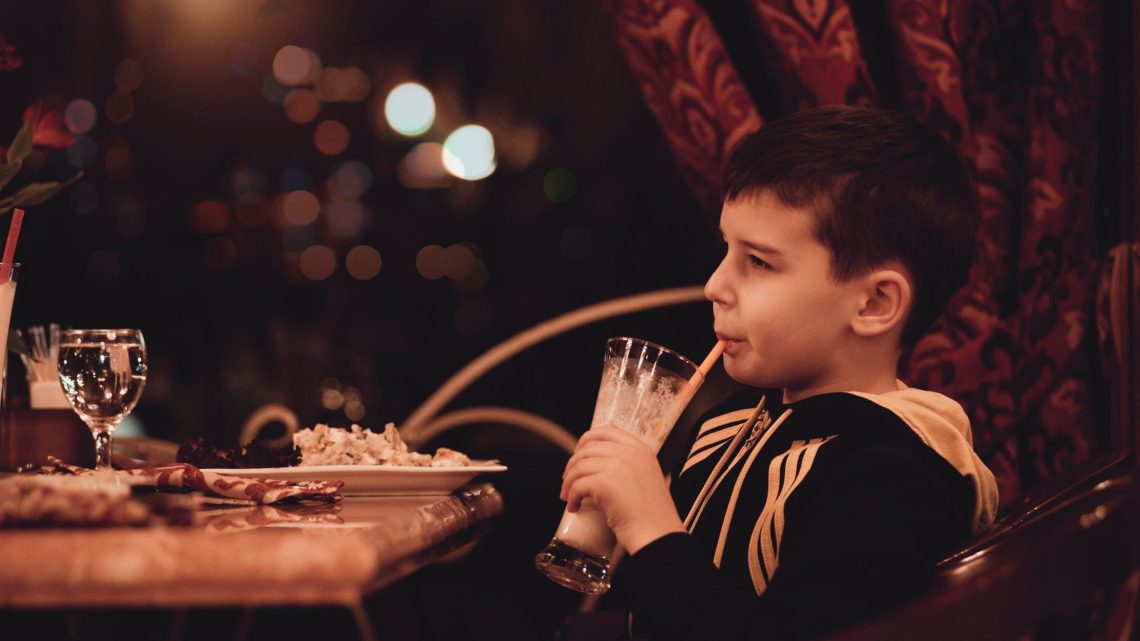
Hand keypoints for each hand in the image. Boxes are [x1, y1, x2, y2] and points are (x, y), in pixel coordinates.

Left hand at [560, 425, 685, 553]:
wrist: (657, 534)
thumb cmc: (651, 515)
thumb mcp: (645, 477)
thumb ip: (627, 465)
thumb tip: (596, 464)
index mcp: (640, 449)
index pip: (607, 431)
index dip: (587, 440)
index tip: (578, 453)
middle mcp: (629, 452)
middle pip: (588, 448)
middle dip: (573, 464)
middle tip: (568, 480)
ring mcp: (617, 465)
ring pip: (579, 466)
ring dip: (569, 482)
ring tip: (568, 496)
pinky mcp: (604, 482)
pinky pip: (577, 485)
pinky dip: (571, 497)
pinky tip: (574, 506)